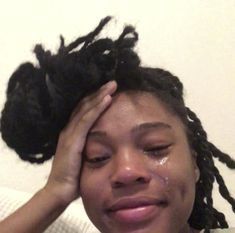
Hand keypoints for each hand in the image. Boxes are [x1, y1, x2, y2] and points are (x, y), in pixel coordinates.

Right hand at [44, 81, 116, 205]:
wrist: (59, 191)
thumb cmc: (73, 175)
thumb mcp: (84, 154)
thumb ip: (90, 144)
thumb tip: (105, 138)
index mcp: (73, 131)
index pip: (84, 110)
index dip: (96, 98)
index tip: (108, 90)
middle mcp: (69, 128)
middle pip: (85, 105)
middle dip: (99, 92)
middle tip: (113, 82)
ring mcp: (70, 133)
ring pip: (86, 109)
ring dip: (100, 95)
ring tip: (112, 85)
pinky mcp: (72, 140)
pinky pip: (86, 120)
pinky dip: (97, 108)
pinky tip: (107, 99)